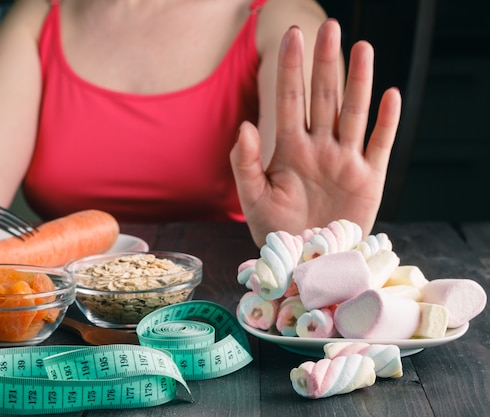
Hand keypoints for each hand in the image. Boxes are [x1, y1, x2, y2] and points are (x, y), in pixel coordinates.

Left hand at [230, 19, 401, 246]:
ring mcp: (345, 161)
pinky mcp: (369, 179)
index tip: (291, 35)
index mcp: (290, 148)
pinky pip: (380, 145)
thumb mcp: (251, 197)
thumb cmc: (274, 229)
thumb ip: (243, 162)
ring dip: (358, 82)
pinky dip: (386, 122)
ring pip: (353, 113)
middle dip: (325, 62)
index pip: (289, 98)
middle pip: (324, 96)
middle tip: (330, 27)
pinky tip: (391, 96)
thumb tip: (245, 125)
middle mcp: (319, 147)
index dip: (290, 67)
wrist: (303, 260)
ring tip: (362, 47)